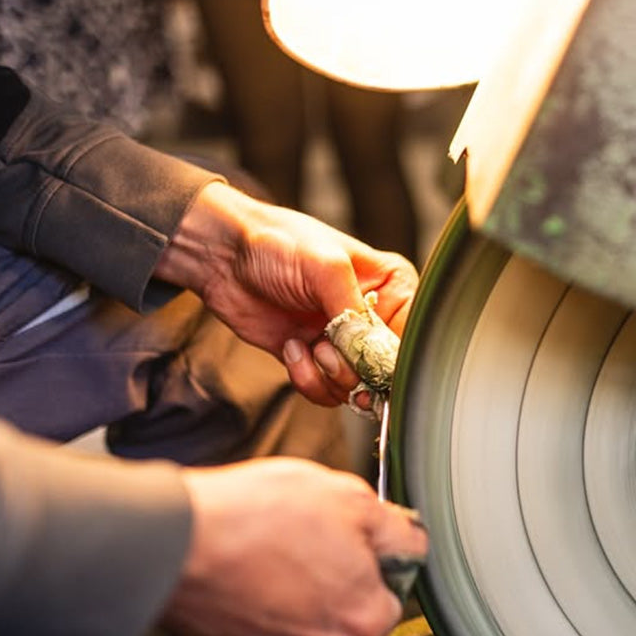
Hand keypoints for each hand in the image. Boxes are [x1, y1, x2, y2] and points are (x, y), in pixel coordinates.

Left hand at [153, 182, 418, 405]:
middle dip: (356, 370)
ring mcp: (343, 341)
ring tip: (308, 346)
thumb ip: (354, 314)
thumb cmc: (279, 244)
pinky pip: (327, 391)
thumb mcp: (326, 269)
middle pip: (387, 369)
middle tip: (328, 352)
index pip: (411, 335)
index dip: (392, 356)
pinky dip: (308, 379)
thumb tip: (373, 357)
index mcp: (391, 287)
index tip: (368, 361)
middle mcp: (373, 316)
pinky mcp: (315, 359)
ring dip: (329, 376)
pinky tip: (292, 347)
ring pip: (357, 387)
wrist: (224, 255)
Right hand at [163, 458, 427, 635]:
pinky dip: (260, 591)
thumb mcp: (351, 498)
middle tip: (308, 529)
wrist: (175, 539)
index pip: (396, 587)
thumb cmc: (258, 517)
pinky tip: (248, 558)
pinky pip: (263, 616)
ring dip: (296, 579)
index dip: (377, 550)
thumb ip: (397, 529)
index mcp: (363, 621)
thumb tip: (410, 540)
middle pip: (348, 603)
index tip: (355, 530)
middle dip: (336, 567)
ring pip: (305, 610)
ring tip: (272, 541)